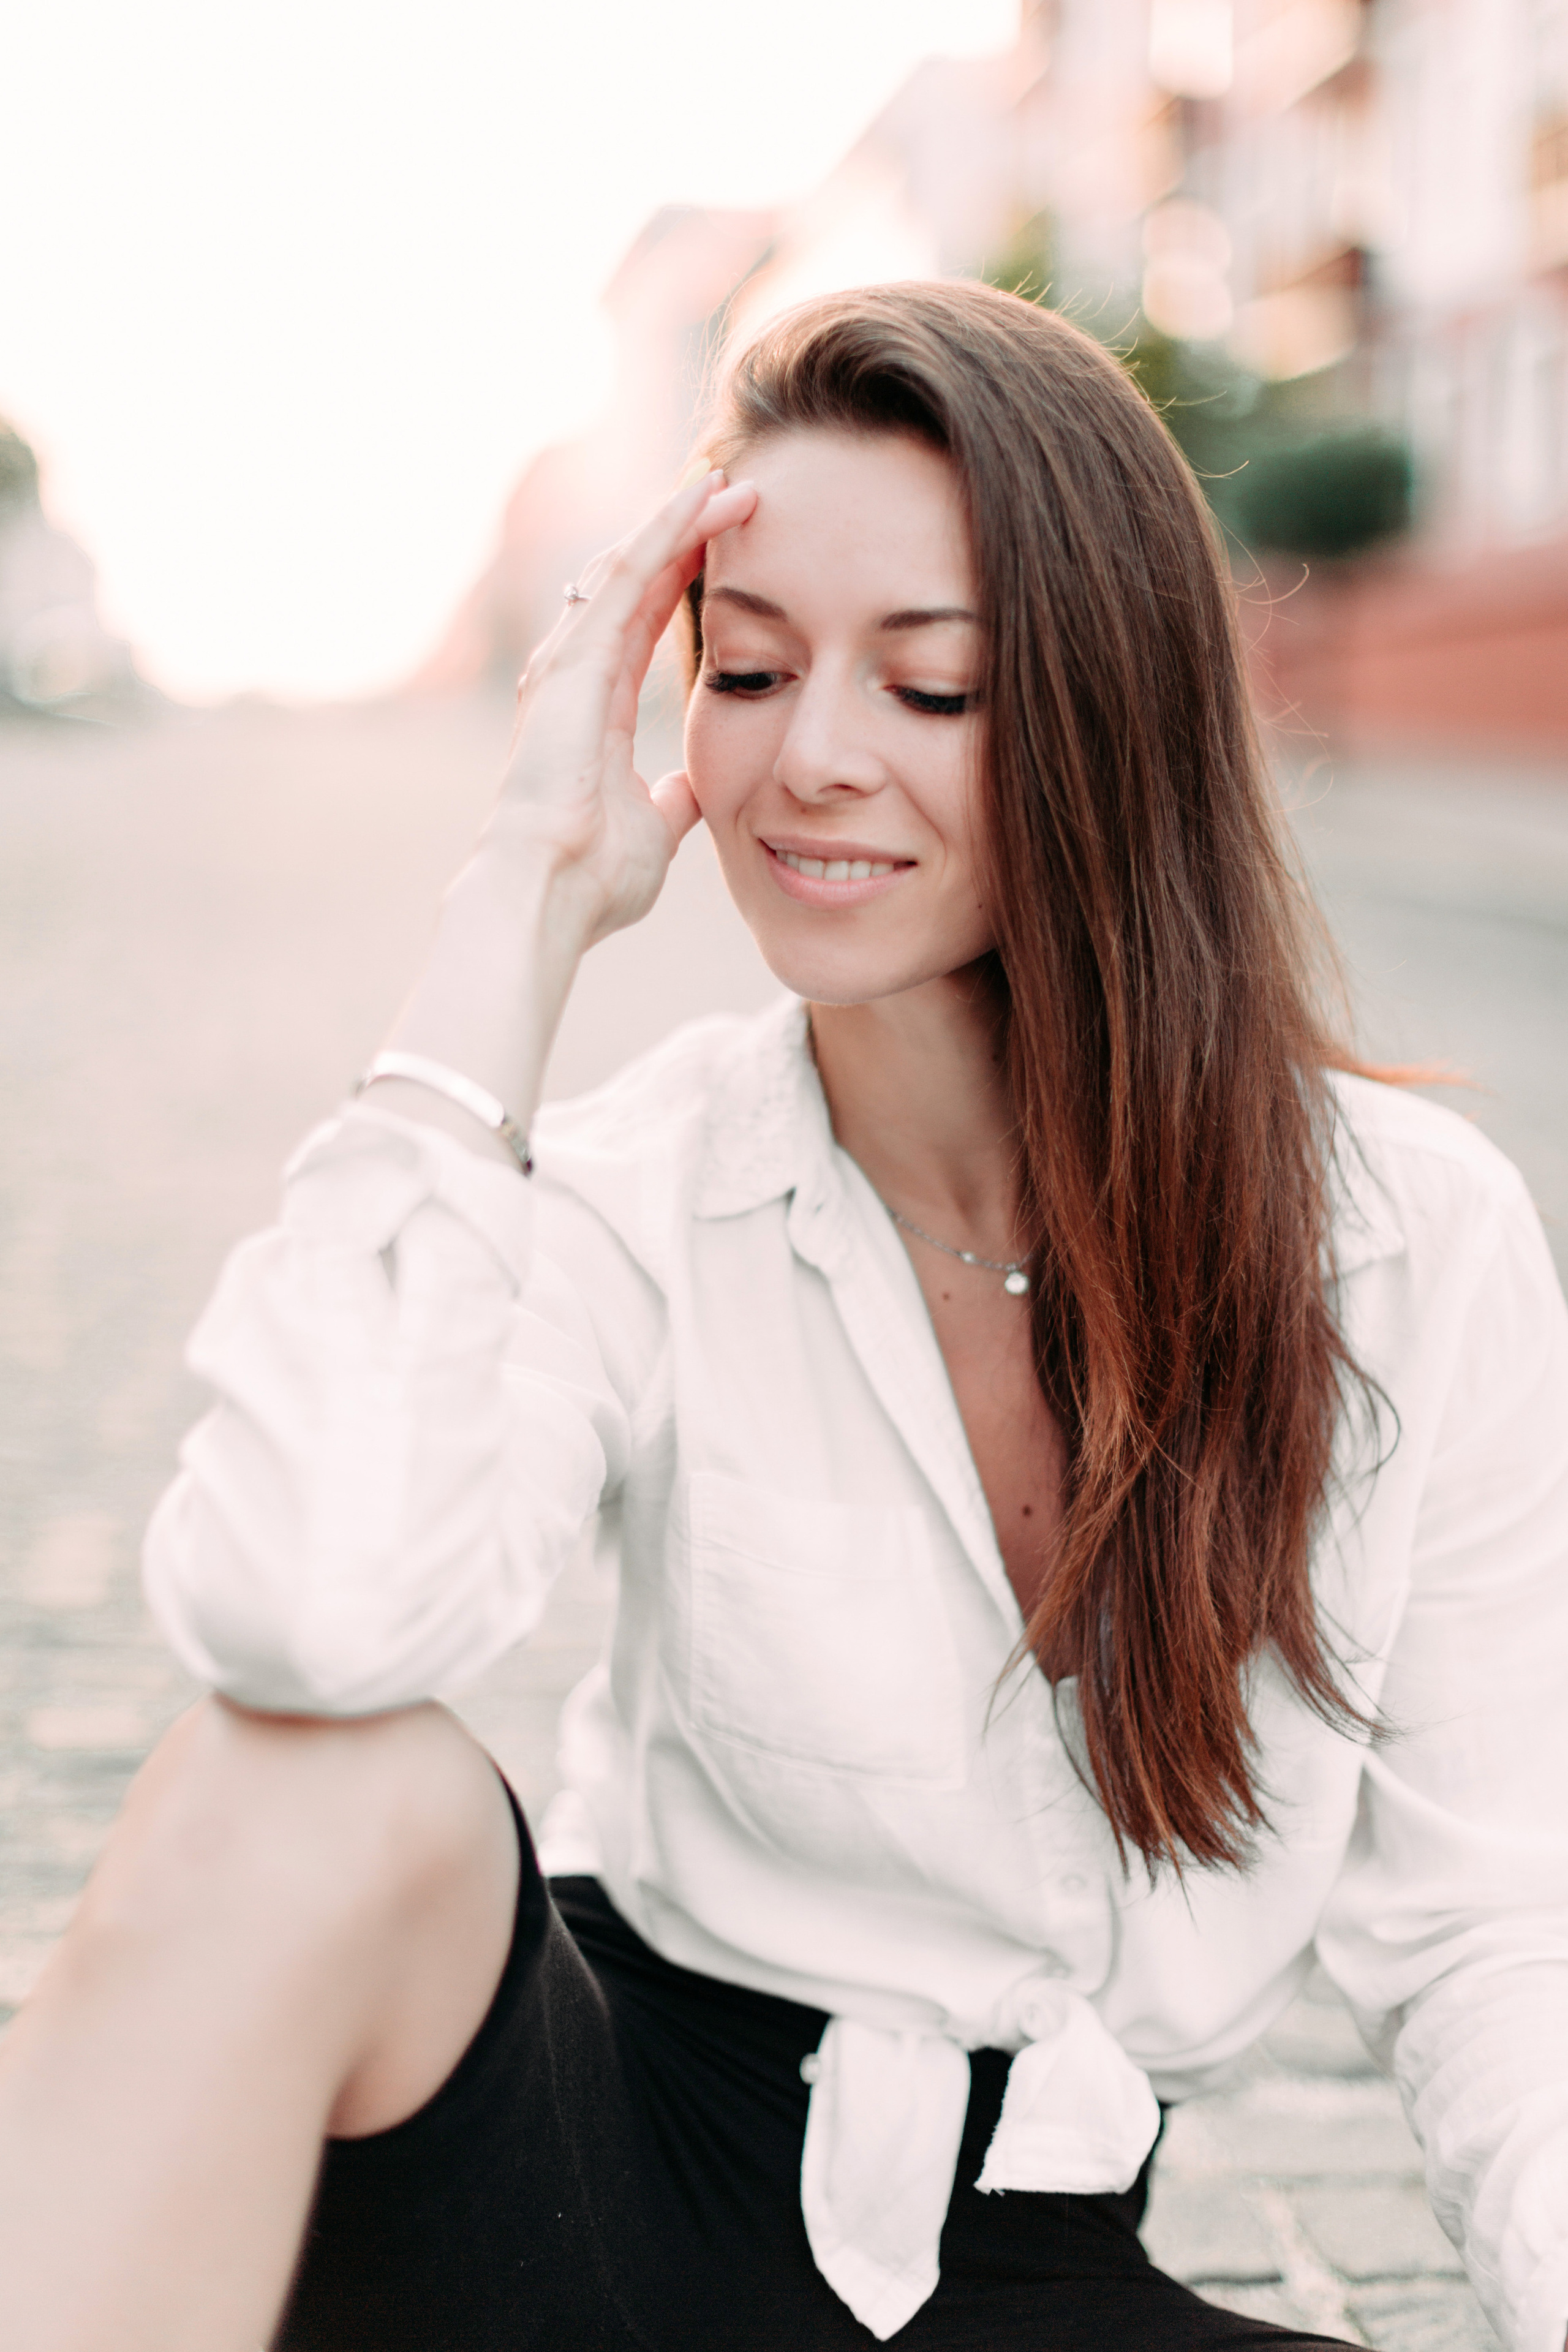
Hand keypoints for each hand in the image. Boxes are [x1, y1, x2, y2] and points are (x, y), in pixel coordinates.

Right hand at [484, 469, 756, 947]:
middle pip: (633, 578)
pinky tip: (702, 498)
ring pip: (628, 564)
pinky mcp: (574, 661)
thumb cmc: (590, 876)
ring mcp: (567, 662)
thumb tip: (689, 790)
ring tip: (728, 479)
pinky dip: (664, 533)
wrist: (549, 895)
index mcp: (594, 708)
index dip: (682, 575)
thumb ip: (670, 801)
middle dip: (682, 532)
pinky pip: (625, 577)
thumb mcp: (653, 828)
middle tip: (736, 490)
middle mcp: (574, 673)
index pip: (643, 618)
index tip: (731, 542)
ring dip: (679, 518)